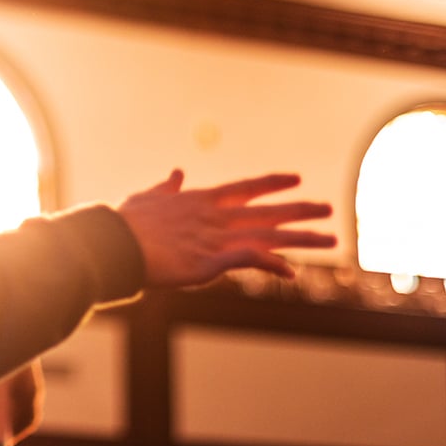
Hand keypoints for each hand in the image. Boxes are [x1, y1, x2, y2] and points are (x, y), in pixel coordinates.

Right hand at [117, 169, 335, 287]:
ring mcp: (214, 239)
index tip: (296, 179)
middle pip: (267, 212)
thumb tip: (177, 173)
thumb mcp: (148, 198)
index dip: (272, 183)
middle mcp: (215, 217)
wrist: (115, 244)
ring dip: (301, 238)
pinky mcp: (209, 262)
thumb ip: (167, 188)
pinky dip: (271, 264)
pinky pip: (248, 261)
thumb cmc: (126, 223)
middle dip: (300, 211)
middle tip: (329, 210)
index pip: (246, 188)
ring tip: (330, 240)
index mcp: (201, 201)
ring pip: (268, 236)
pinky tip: (290, 271)